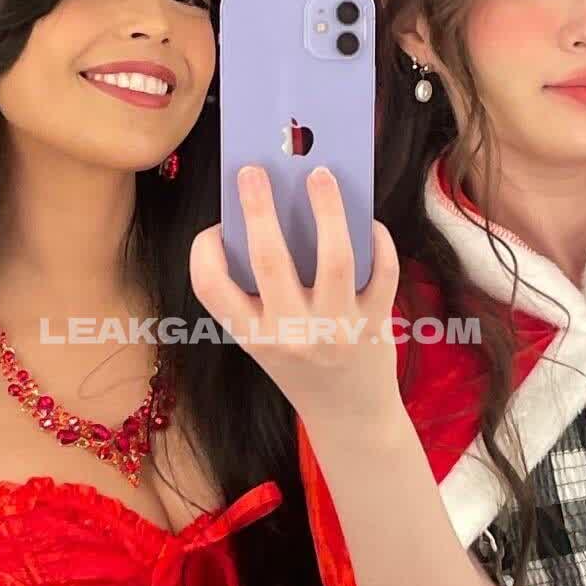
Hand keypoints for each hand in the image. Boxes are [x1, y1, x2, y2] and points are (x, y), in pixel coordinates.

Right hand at [189, 165, 400, 433]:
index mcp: (252, 335)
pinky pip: (380, 270)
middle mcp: (290, 334)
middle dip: (258, 207)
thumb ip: (262, 291)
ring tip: (320, 174)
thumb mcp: (266, 341)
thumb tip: (273, 213)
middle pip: (268, 259)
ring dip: (327, 209)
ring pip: (333, 258)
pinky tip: (368, 221)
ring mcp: (335, 329)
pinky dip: (377, 240)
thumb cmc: (303, 368)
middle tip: (254, 169)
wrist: (350, 416)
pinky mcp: (374, 324)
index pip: (211, 287)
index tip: (214, 226)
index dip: (204, 250)